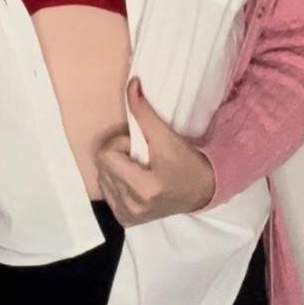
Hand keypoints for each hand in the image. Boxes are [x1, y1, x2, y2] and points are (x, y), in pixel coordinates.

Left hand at [94, 77, 216, 226]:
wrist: (202, 190)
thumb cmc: (186, 162)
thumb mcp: (166, 137)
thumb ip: (144, 112)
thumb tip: (131, 84)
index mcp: (144, 189)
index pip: (106, 156)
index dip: (120, 143)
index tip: (139, 144)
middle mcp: (132, 207)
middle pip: (101, 166)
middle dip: (118, 154)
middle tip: (140, 155)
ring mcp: (128, 216)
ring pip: (101, 177)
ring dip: (116, 167)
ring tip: (139, 168)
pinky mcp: (126, 220)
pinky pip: (106, 191)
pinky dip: (116, 181)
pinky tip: (135, 180)